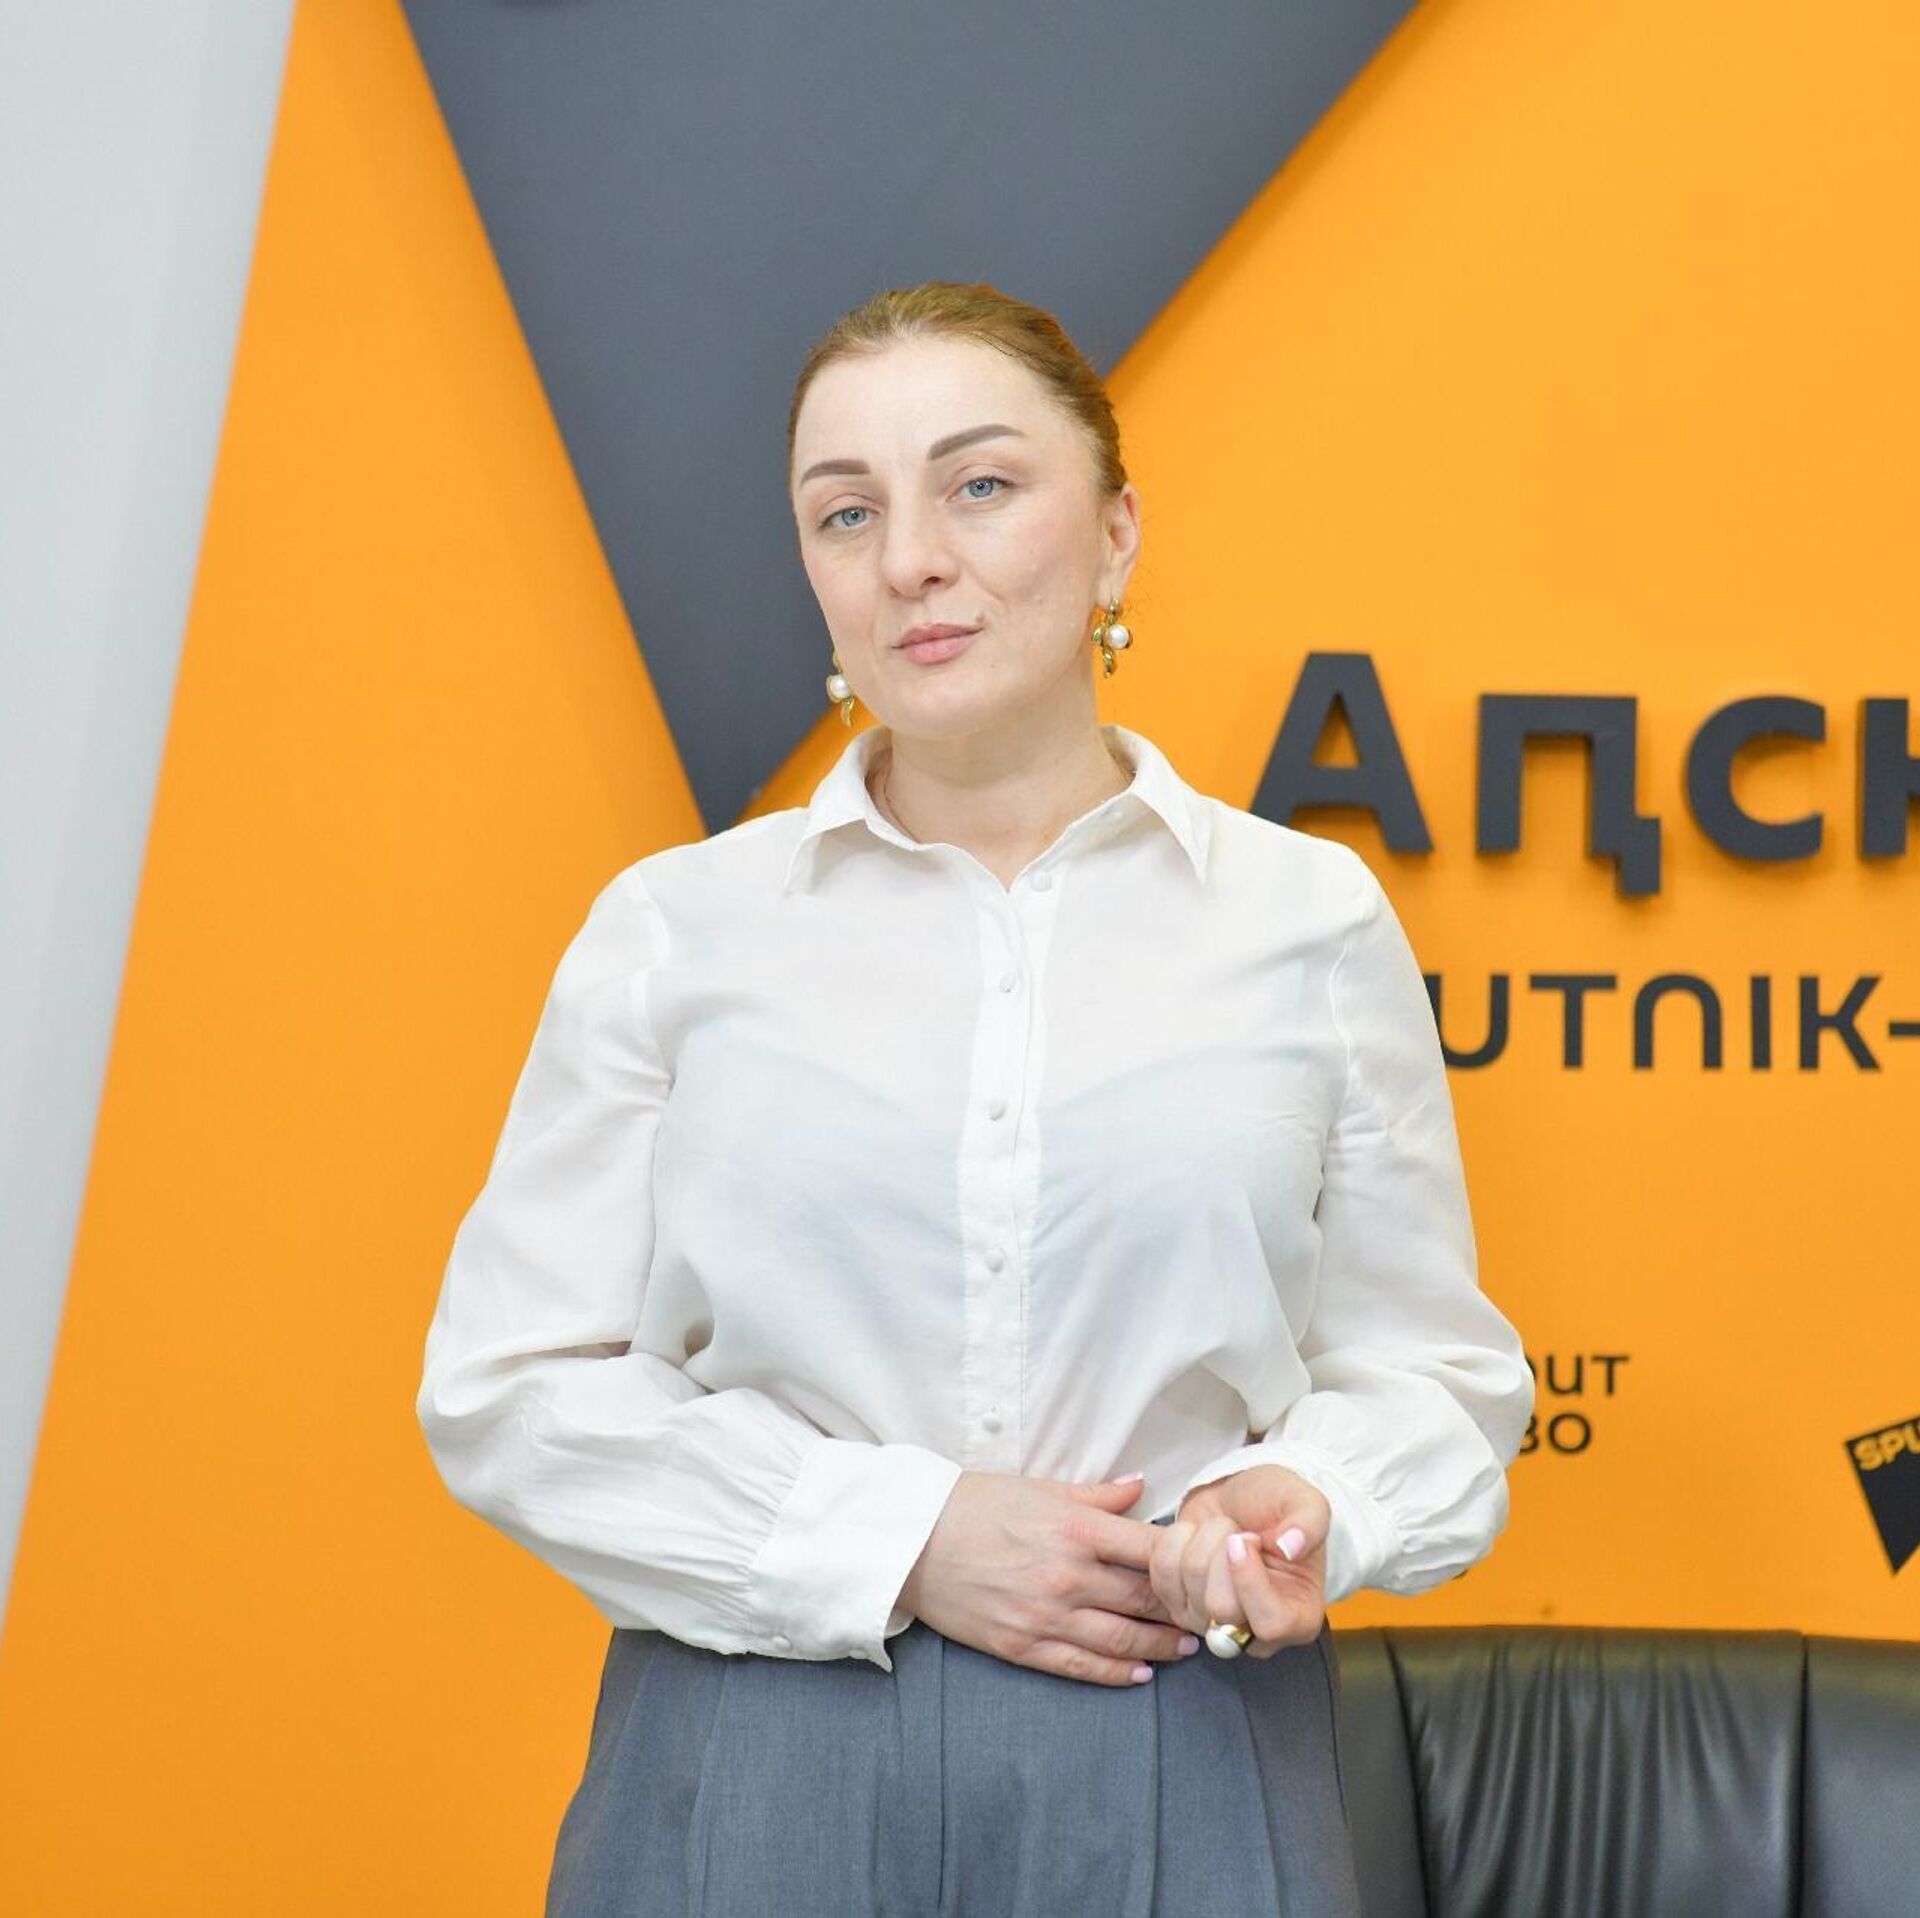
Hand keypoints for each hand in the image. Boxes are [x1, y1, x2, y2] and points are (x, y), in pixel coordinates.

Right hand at [896, 1470, 1201, 1687]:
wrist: (913, 1540)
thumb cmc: (974, 1504)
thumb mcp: (1038, 1487)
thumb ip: (1096, 1494)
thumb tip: (1141, 1487)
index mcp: (1075, 1528)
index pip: (1149, 1550)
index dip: (1184, 1563)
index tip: (1206, 1569)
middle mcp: (1068, 1575)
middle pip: (1144, 1599)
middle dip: (1180, 1609)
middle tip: (1206, 1614)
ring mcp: (1046, 1615)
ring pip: (1121, 1639)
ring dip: (1159, 1646)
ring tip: (1184, 1647)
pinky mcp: (1023, 1646)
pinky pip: (1081, 1665)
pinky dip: (1116, 1673)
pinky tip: (1139, 1675)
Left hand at [1151, 1465, 1330, 1656]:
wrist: (1240, 1502)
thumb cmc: (1277, 1508)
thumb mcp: (1306, 1502)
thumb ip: (1309, 1522)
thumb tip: (1291, 1546)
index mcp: (1297, 1618)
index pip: (1271, 1623)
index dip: (1250, 1580)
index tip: (1243, 1540)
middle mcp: (1253, 1633)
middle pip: (1221, 1607)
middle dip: (1221, 1551)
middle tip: (1236, 1531)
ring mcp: (1210, 1623)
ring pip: (1189, 1589)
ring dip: (1199, 1541)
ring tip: (1219, 1530)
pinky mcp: (1177, 1606)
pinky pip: (1161, 1575)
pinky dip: (1171, 1542)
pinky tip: (1193, 1535)